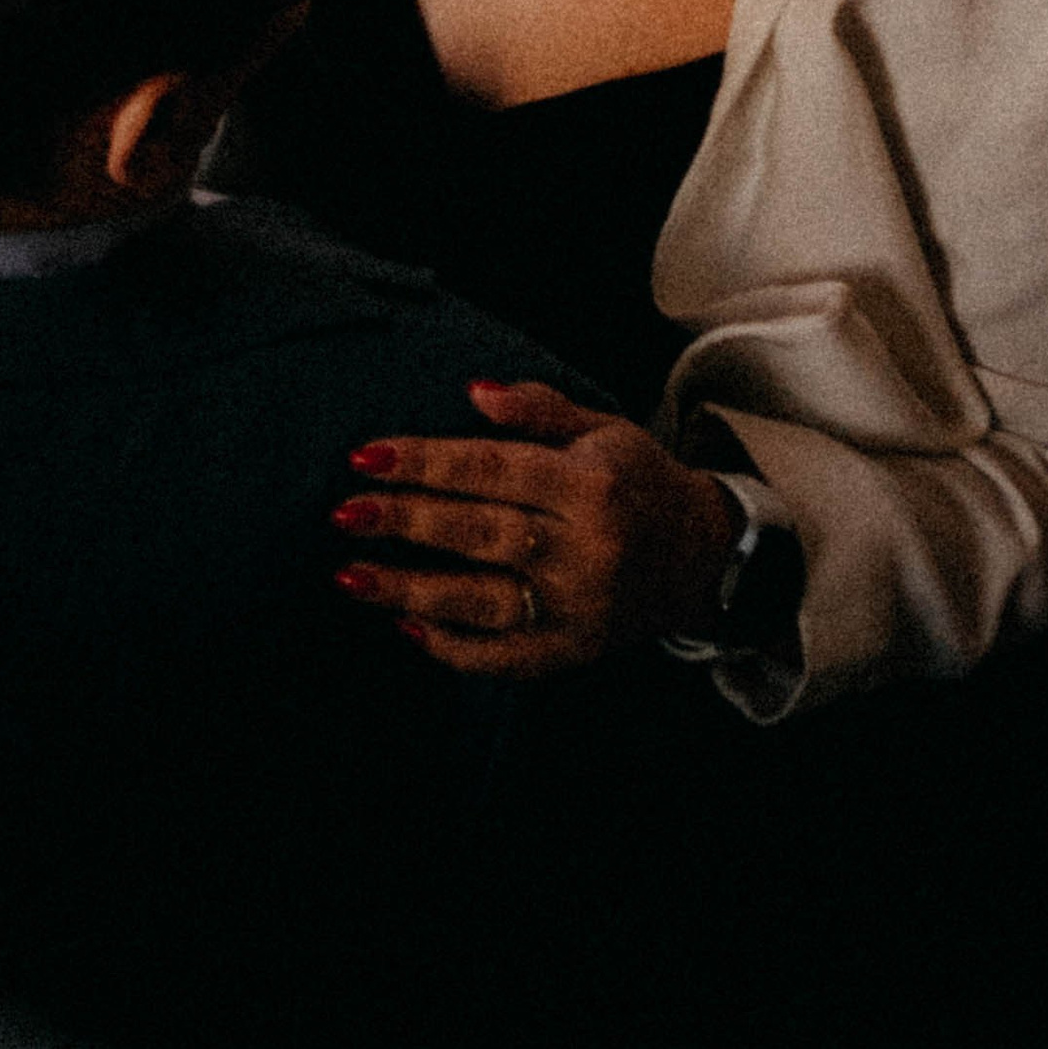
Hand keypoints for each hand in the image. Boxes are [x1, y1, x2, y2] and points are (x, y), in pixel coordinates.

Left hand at [330, 380, 739, 675]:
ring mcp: (580, 608)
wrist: (704, 559)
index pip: (493, 469)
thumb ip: (538, 407)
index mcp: (589, 484)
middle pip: (480, 534)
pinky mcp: (576, 652)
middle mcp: (585, 548)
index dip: (426, 462)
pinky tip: (407, 628)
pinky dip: (455, 648)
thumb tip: (473, 391)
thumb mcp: (603, 427)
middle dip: (405, 522)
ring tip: (351, 576)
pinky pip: (506, 657)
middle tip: (342, 513)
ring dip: (411, 590)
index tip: (365, 455)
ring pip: (484, 601)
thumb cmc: (638, 480)